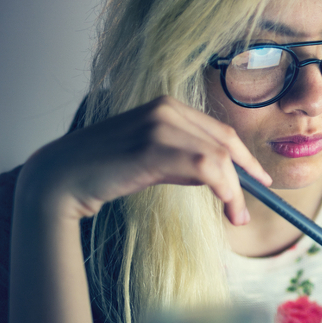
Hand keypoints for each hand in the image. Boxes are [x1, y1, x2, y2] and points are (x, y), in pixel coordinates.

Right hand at [23, 95, 271, 225]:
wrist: (61, 177)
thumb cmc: (105, 170)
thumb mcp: (152, 158)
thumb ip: (183, 158)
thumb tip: (219, 176)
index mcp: (167, 106)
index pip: (220, 131)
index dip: (245, 156)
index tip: (260, 178)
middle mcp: (166, 108)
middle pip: (225, 142)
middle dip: (247, 173)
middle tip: (256, 203)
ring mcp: (159, 124)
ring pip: (218, 156)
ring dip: (235, 190)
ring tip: (237, 216)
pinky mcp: (152, 146)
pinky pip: (205, 167)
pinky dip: (225, 190)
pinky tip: (227, 208)